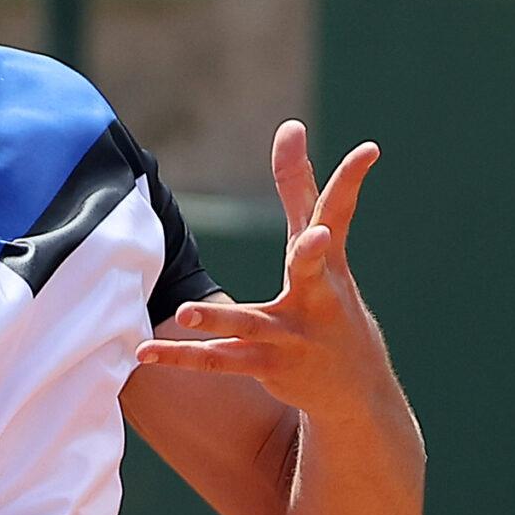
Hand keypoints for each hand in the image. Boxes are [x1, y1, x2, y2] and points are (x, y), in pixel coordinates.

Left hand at [134, 120, 386, 415]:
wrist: (356, 390)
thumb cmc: (332, 303)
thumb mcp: (322, 250)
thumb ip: (300, 191)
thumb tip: (290, 124)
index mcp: (329, 263)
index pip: (339, 213)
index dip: (352, 180)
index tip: (370, 150)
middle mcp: (317, 296)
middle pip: (312, 267)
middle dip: (314, 252)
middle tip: (315, 239)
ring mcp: (292, 335)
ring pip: (251, 325)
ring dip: (218, 320)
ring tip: (184, 313)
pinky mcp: (268, 366)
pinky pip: (219, 361)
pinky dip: (181, 357)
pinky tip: (144, 352)